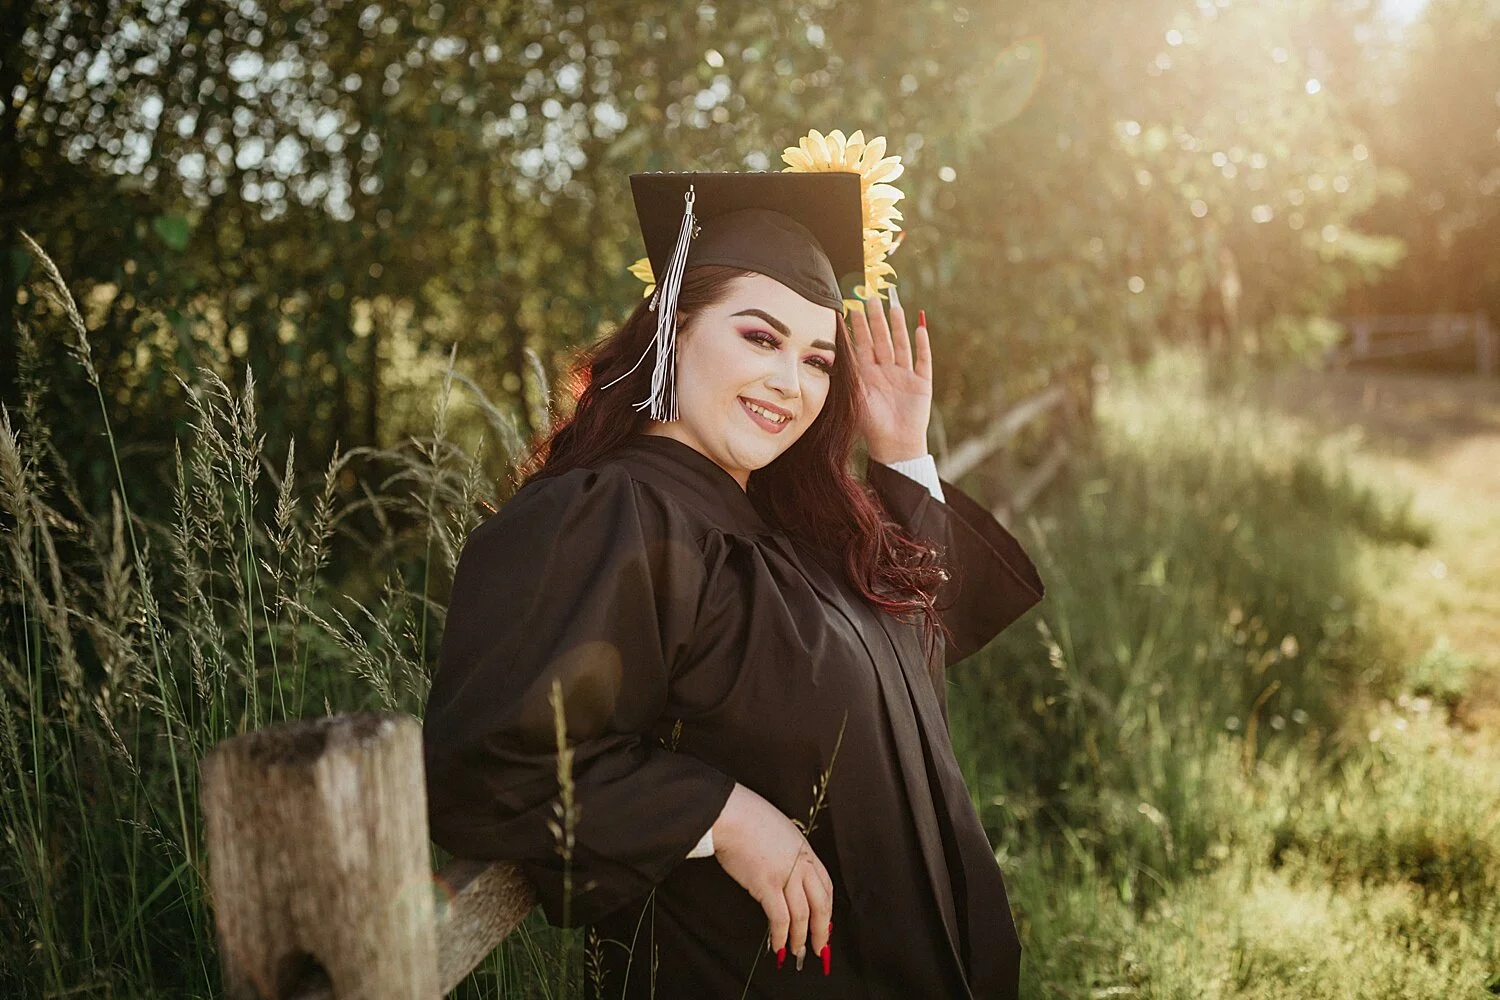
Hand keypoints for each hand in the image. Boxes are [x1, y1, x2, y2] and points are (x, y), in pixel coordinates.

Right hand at [710, 782, 832, 969]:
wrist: (730, 813)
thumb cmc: (748, 817)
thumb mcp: (779, 830)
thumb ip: (787, 850)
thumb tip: (784, 868)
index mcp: (805, 850)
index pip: (826, 886)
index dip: (827, 909)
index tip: (826, 924)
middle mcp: (801, 864)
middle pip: (821, 904)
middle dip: (822, 930)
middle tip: (820, 948)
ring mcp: (786, 875)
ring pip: (802, 915)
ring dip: (800, 938)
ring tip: (796, 952)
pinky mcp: (766, 885)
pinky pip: (780, 917)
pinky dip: (781, 935)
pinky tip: (777, 945)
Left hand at [847, 288, 932, 464]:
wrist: (894, 448)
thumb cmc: (870, 426)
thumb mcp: (855, 398)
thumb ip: (848, 374)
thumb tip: (830, 351)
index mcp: (867, 373)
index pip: (861, 343)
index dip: (857, 324)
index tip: (850, 303)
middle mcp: (886, 370)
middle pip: (881, 338)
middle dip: (875, 317)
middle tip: (870, 294)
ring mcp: (904, 375)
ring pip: (900, 344)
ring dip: (897, 325)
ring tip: (894, 305)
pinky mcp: (921, 383)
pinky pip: (922, 360)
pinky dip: (921, 345)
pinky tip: (920, 327)